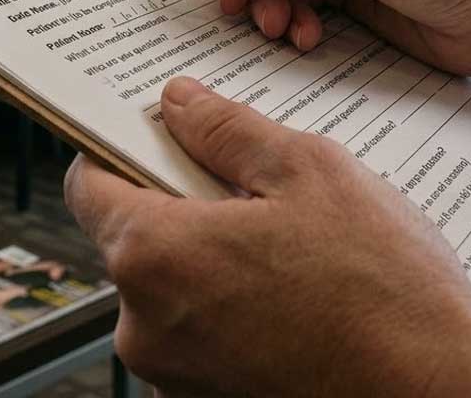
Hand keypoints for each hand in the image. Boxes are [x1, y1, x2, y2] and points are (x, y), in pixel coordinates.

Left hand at [65, 77, 470, 396]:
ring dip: (206, 245)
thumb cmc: (382, 291)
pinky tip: (285, 281)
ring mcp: (174, 369)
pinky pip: (194, 320)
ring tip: (279, 233)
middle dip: (175, 196)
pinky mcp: (206, 394)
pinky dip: (223, 291)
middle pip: (129, 230)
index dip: (114, 148)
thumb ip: (225, 129)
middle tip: (242, 176)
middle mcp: (145, 323)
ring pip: (166, 276)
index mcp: (155, 255)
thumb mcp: (306, 172)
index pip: (88, 184)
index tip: (151, 133)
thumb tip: (179, 101)